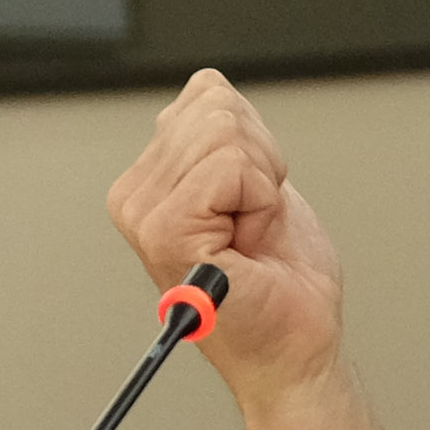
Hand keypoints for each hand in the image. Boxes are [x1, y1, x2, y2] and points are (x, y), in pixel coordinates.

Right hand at [107, 69, 394, 429]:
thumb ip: (224, 131)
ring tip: (250, 231)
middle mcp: (135, 196)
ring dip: (261, 184)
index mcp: (148, 178)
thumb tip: (205, 88)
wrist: (294, 341)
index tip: (251, 201)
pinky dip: (260, 201)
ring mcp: (145, 216)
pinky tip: (249, 241)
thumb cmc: (278, 276)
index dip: (256, 143)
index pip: (208, 94)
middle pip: (216, 108)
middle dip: (259, 160)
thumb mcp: (254, 178)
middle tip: (253, 220)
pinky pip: (230, 167)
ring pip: (225, 132)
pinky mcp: (166, 234)